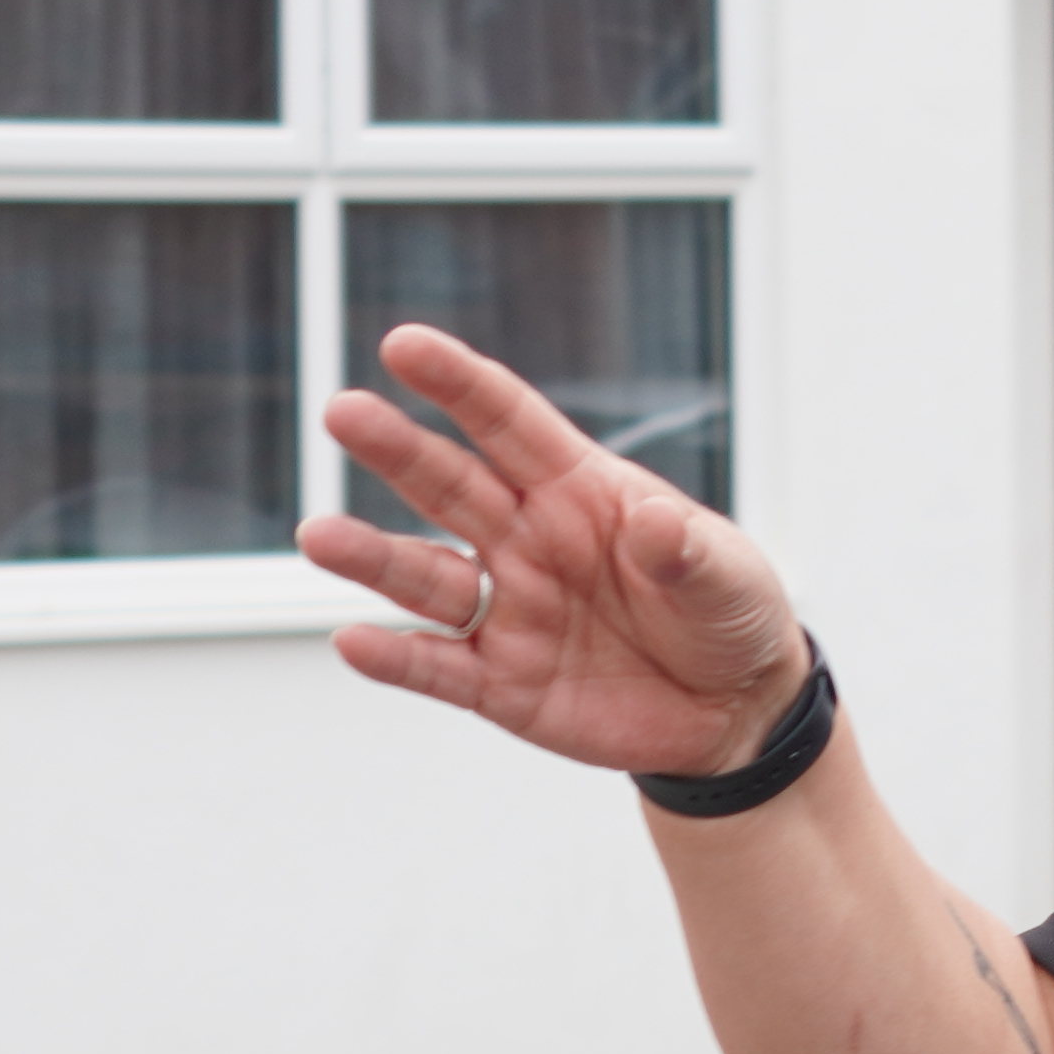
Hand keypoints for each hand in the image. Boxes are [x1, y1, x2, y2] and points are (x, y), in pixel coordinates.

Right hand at [302, 324, 805, 776]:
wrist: (732, 708)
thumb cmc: (726, 612)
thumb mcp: (726, 577)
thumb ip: (687, 551)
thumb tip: (657, 522)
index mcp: (581, 491)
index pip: (511, 425)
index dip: (460, 385)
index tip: (404, 346)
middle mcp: (530, 541)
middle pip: (451, 485)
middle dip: (398, 450)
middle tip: (344, 412)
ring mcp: (510, 611)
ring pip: (426, 578)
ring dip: (373, 558)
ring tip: (320, 537)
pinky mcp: (501, 683)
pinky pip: (438, 668)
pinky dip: (396, 659)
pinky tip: (353, 642)